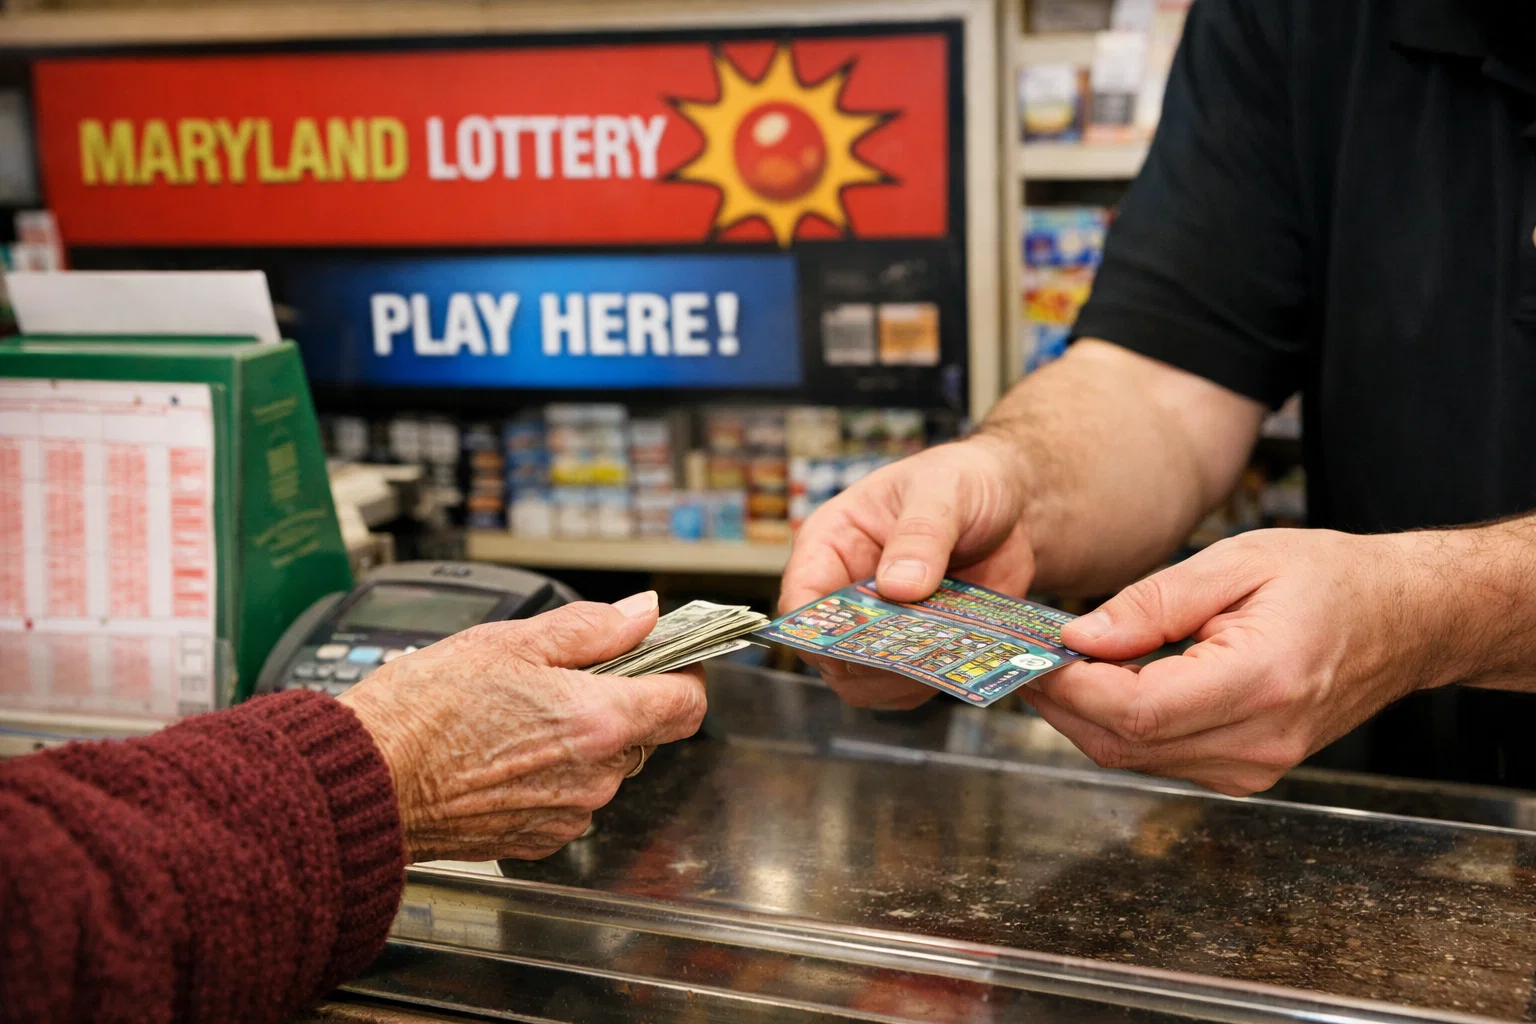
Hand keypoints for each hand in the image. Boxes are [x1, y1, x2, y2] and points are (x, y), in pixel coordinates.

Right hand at [339, 592, 705, 861]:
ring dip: (580, 737)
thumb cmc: (421, 712)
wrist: (362, 783)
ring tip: (518, 713)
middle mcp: (593, 779)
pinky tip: (503, 750)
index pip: (687, 705)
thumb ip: (591, 628)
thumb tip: (643, 615)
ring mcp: (567, 816)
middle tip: (564, 674)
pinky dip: (550, 772)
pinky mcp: (537, 840)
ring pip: (603, 766)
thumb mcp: (509, 643)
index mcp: (598, 723)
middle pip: (643, 732)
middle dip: (618, 699)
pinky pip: (568, 798)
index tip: (666, 656)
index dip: (683, 673)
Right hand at [779, 435, 1034, 709]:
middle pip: (829, 653)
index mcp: (832, 544)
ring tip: (940, 660)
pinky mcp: (918, 645)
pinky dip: (931, 683)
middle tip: (911, 657)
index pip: (801, 600)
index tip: (854, 647)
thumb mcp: (942, 492)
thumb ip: (920, 534)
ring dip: (900, 681)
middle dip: (866, 663)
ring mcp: (882, 624)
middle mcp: (847, 591)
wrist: (1014, 501)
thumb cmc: (962, 479)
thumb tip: (897, 585)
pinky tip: (958, 663)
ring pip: (866, 681)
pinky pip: (910, 686)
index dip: (818, 631)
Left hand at [1032, 529, 1435, 795]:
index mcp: (1261, 681)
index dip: (1071, 687)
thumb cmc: (1328, 580)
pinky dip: (1121, 725)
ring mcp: (1255, 767)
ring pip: (1135, 758)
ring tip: (1060, 665)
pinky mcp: (1247, 772)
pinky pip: (1161, 758)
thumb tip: (1079, 637)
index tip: (1030, 654)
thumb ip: (1153, 601)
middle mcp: (1259, 740)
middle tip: (1026, 658)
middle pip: (1124, 744)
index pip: (1136, 710)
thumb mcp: (1237, 562)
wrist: (1402, 620)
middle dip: (1063, 703)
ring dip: (1086, 716)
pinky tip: (1107, 685)